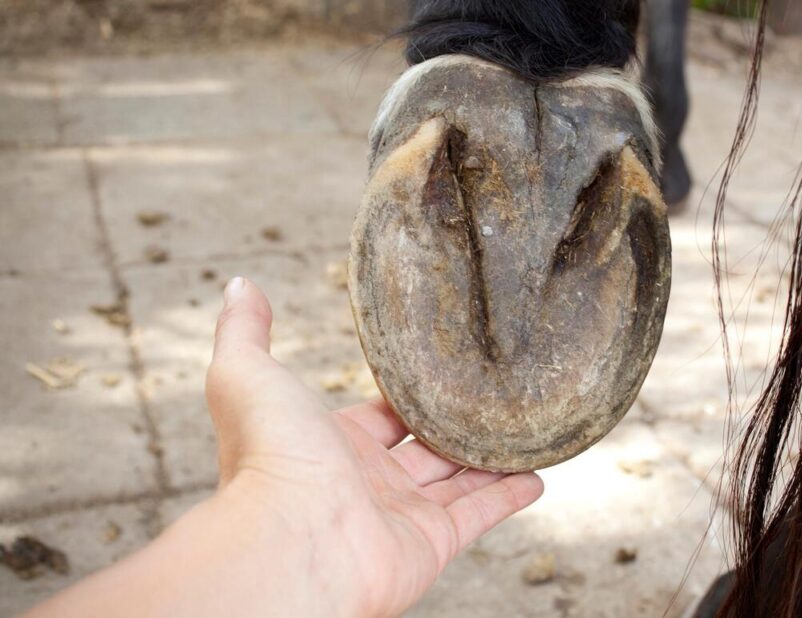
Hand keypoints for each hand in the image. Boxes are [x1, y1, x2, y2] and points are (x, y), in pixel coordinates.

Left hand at [205, 277, 543, 615]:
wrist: (293, 543)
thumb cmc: (269, 459)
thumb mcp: (248, 374)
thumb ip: (244, 330)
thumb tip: (239, 285)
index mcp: (330, 445)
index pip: (378, 415)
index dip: (406, 393)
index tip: (440, 368)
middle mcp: (367, 482)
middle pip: (423, 448)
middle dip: (454, 425)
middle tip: (490, 396)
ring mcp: (402, 514)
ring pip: (458, 480)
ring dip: (489, 458)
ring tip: (521, 431)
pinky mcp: (434, 542)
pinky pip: (480, 515)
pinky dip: (510, 496)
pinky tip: (536, 476)